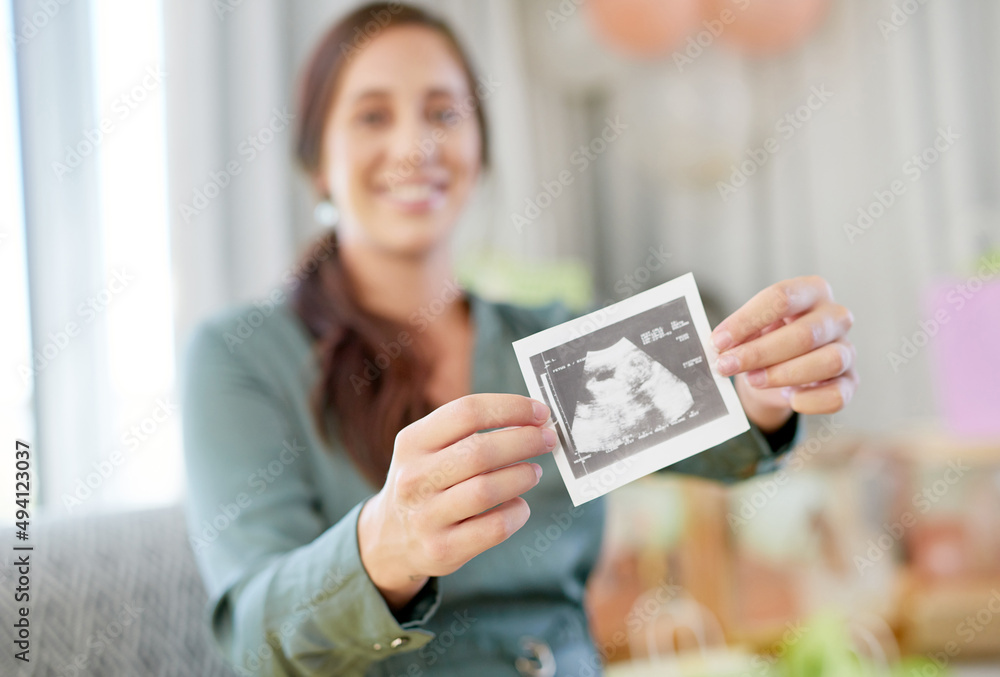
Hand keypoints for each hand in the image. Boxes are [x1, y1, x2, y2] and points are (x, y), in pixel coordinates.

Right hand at [357, 394, 554, 608]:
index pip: (467, 412)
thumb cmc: (426, 481)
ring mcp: (426, 516)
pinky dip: (517, 513)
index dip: (511, 408)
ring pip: (487, 490)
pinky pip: (493, 528)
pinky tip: (520, 505)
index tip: (540, 412)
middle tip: (548, 440)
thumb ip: (470, 430)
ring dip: (522, 476)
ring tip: (534, 472)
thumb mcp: (428, 448)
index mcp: (412, 442)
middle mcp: (414, 478)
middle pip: (481, 451)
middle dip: (525, 441)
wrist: (391, 539)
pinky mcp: (442, 550)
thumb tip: (533, 419)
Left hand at [710, 275, 857, 431]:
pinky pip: (839, 394)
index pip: (781, 298)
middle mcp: (835, 316)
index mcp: (810, 291)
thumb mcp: (751, 330)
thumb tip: (720, 346)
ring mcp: (847, 348)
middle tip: (727, 365)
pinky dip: (811, 400)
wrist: (779, 371)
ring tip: (753, 380)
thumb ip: (739, 334)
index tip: (718, 341)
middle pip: (804, 334)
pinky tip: (789, 398)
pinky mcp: (850, 380)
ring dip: (784, 374)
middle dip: (759, 353)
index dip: (747, 320)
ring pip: (828, 361)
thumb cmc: (765, 339)